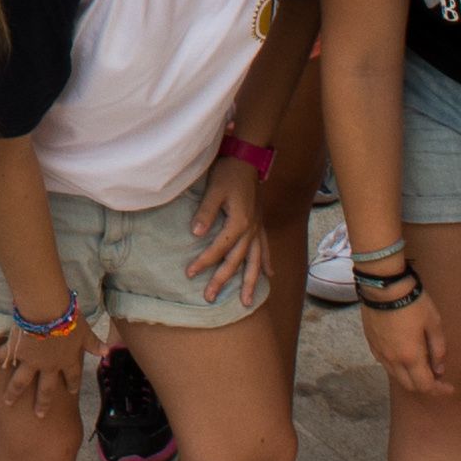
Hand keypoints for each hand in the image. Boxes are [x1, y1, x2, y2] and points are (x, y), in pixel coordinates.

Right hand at [0, 303, 91, 421]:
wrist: (47, 311)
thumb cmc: (68, 319)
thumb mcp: (85, 331)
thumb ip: (94, 343)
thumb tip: (106, 351)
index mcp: (67, 361)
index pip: (71, 377)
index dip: (72, 384)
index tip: (71, 392)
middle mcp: (48, 366)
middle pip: (46, 389)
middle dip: (43, 403)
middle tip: (39, 415)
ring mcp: (30, 361)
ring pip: (21, 382)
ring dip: (13, 393)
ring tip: (7, 402)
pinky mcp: (15, 351)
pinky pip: (1, 357)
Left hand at [182, 168, 270, 298]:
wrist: (246, 159)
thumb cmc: (228, 173)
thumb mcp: (213, 190)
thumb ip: (205, 212)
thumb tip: (195, 233)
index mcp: (238, 222)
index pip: (219, 249)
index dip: (204, 262)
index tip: (190, 273)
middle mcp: (251, 229)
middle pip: (236, 261)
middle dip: (223, 280)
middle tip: (209, 298)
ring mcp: (257, 228)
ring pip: (255, 261)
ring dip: (251, 282)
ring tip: (247, 302)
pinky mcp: (260, 224)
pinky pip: (265, 248)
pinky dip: (267, 262)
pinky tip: (270, 276)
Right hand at [352, 273, 459, 409]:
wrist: (384, 288)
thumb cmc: (413, 303)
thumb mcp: (434, 323)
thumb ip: (438, 349)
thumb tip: (439, 369)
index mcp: (411, 357)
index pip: (425, 385)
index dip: (439, 390)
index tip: (450, 388)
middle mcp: (393, 361)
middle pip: (409, 386)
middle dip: (425, 386)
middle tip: (437, 378)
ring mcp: (380, 353)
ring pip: (396, 376)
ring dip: (411, 377)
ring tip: (422, 366)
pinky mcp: (372, 344)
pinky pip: (386, 364)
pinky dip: (398, 367)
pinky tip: (405, 356)